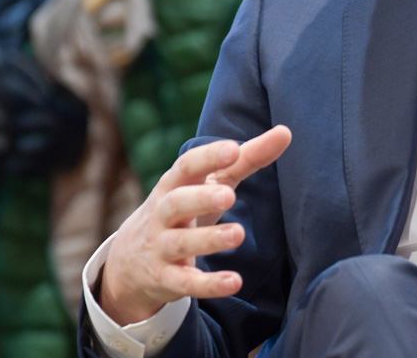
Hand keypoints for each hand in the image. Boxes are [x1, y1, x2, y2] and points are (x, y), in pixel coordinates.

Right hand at [100, 125, 291, 324]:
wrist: (130, 260)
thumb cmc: (186, 208)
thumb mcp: (209, 182)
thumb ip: (246, 159)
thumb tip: (285, 132)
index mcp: (174, 184)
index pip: (186, 166)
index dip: (208, 157)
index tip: (232, 149)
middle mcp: (164, 214)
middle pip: (176, 203)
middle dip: (200, 198)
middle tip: (229, 195)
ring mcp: (162, 247)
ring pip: (180, 243)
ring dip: (209, 239)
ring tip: (238, 234)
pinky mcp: (166, 279)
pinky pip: (185, 282)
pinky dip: (208, 284)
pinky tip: (234, 282)